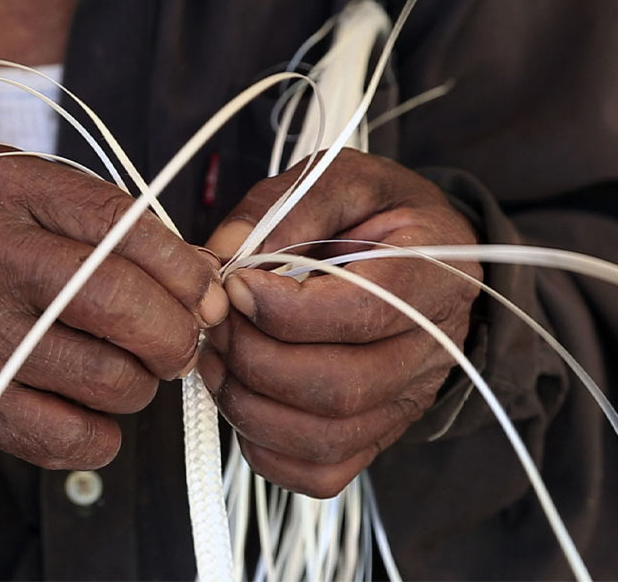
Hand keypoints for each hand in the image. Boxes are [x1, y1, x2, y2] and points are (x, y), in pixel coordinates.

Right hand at [0, 148, 227, 468]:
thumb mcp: (8, 199)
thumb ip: (98, 218)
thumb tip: (200, 270)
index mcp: (2, 188)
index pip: (122, 223)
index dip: (183, 266)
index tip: (205, 292)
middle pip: (121, 303)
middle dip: (176, 334)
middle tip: (181, 344)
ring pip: (109, 377)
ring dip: (141, 385)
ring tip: (126, 372)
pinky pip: (73, 436)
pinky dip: (102, 434)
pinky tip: (88, 411)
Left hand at [199, 149, 480, 496]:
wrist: (415, 259)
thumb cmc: (371, 215)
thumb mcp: (338, 180)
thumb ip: (283, 209)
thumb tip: (222, 258)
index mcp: (436, 274)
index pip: (360, 312)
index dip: (282, 308)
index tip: (234, 284)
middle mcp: (433, 349)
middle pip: (339, 386)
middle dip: (254, 357)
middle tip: (217, 321)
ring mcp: (407, 402)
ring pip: (324, 437)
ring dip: (247, 402)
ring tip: (218, 356)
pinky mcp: (375, 436)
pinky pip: (320, 472)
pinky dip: (264, 447)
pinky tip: (241, 396)